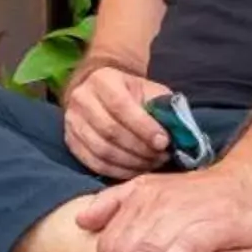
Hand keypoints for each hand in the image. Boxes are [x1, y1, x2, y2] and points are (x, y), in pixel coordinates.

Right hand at [63, 63, 177, 177]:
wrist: (102, 91)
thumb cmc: (132, 93)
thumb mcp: (150, 91)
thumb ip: (165, 108)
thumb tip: (181, 133)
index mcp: (103, 80)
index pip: (121, 106)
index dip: (144, 127)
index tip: (164, 142)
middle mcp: (82, 98)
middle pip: (110, 131)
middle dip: (140, 148)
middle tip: (161, 157)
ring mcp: (72, 121)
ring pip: (101, 150)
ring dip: (130, 162)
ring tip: (150, 164)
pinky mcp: (70, 140)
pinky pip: (93, 162)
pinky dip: (116, 171)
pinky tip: (134, 170)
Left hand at [78, 161, 251, 251]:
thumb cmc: (202, 196)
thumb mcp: (153, 190)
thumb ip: (115, 203)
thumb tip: (81, 222)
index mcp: (140, 196)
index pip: (108, 242)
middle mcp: (157, 203)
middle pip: (122, 250)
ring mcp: (185, 213)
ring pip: (147, 251)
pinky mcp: (214, 225)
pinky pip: (184, 247)